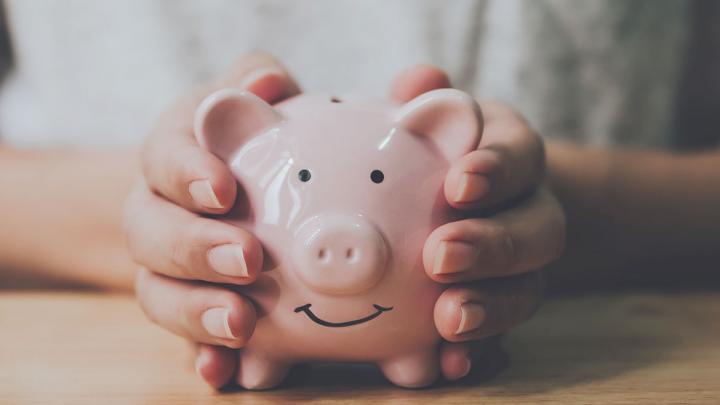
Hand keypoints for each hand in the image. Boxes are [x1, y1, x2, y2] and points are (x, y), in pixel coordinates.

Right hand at [123, 53, 300, 386]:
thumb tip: (265, 84)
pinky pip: (183, 338)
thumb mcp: (249, 98)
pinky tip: (222, 373)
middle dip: (195, 248)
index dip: (186, 173)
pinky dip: (200, 356)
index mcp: (172, 154)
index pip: (164, 157)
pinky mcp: (187, 307)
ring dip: (196, 312)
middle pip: (151, 233)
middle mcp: (156, 212)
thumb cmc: (245, 137)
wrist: (221, 191)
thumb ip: (257, 79)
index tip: (224, 189)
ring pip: (158, 293)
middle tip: (248, 259)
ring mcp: (165, 267)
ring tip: (242, 323)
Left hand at [392, 65, 564, 379]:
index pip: (520, 154)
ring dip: (492, 307)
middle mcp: (529, 210)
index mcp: (511, 156)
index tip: (459, 183)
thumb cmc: (433, 151)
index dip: (498, 170)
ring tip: (449, 319)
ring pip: (530, 289)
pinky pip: (504, 335)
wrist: (463, 202)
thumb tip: (420, 82)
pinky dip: (481, 351)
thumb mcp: (431, 118)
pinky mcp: (504, 306)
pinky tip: (450, 364)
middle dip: (494, 244)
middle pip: (538, 229)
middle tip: (442, 255)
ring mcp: (523, 266)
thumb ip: (424, 99)